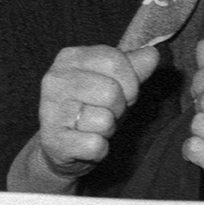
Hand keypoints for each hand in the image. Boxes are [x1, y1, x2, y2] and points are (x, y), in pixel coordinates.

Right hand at [36, 43, 162, 177]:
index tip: (123, 93)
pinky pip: (96, 145)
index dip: (130, 81)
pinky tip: (85, 143)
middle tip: (105, 112)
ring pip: (104, 120)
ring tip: (93, 128)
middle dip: (118, 108)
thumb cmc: (91, 107)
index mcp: (70, 57)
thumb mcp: (114, 83)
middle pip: (111, 91)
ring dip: (108, 129)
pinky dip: (99, 149)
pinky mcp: (54, 141)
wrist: (61, 145)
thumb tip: (152, 54)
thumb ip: (134, 68)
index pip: (115, 60)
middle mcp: (55, 79)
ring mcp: (51, 110)